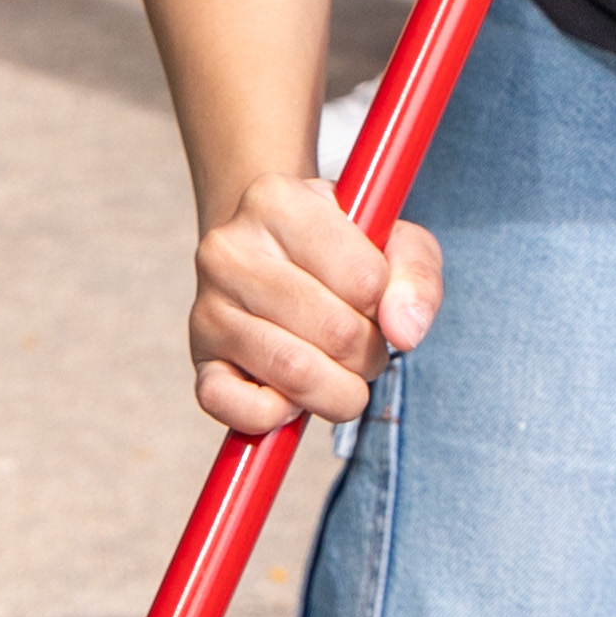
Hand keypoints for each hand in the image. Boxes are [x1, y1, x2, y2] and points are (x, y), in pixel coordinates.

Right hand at [190, 169, 444, 433]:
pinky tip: (292, 397)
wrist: (270, 254)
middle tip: (366, 345)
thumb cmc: (340, 248)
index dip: (385, 304)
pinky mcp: (199, 361)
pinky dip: (278, 417)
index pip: (365, 280)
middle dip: (369, 356)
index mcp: (277, 200)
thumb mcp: (392, 238)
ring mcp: (207, 307)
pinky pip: (237, 407)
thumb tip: (406, 332)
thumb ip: (416, 275)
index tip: (376, 298)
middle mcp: (229, 249)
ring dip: (338, 391)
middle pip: (335, 333)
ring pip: (294, 373)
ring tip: (340, 372)